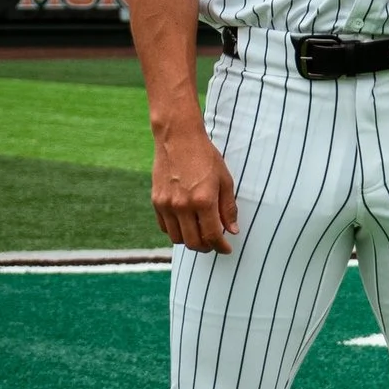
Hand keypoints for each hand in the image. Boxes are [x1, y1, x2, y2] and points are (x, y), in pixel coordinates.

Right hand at [151, 120, 238, 252]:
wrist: (178, 138)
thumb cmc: (206, 157)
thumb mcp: (225, 180)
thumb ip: (228, 208)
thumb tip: (232, 231)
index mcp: (203, 200)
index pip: (212, 235)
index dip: (221, 247)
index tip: (227, 249)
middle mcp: (182, 206)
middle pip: (193, 242)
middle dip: (206, 248)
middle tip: (214, 244)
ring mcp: (166, 205)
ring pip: (177, 238)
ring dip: (190, 241)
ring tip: (200, 234)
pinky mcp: (156, 201)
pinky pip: (165, 227)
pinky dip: (176, 231)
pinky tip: (186, 224)